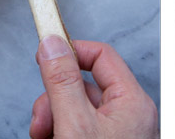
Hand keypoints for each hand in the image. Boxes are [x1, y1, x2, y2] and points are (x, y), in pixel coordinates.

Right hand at [29, 36, 157, 138]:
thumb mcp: (75, 124)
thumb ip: (63, 83)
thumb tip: (53, 46)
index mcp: (132, 101)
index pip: (101, 55)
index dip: (71, 52)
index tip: (45, 54)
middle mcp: (130, 115)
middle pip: (84, 86)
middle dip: (55, 100)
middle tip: (41, 120)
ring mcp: (119, 133)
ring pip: (77, 110)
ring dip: (54, 119)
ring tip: (44, 135)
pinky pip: (80, 128)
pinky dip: (62, 132)